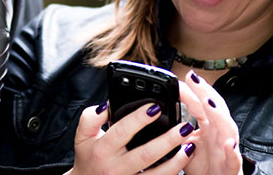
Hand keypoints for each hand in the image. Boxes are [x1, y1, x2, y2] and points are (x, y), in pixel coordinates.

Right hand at [66, 101, 196, 174]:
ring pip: (157, 174)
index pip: (122, 132)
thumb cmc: (88, 158)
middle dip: (167, 140)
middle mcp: (116, 168)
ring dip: (177, 161)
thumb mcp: (82, 136)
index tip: (155, 107)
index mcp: (103, 150)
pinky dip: (173, 173)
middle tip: (184, 127)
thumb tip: (107, 105)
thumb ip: (91, 117)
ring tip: (190, 146)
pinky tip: (184, 161)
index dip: (139, 119)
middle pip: (145, 154)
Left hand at [179, 70, 242, 174]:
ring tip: (208, 102)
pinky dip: (233, 152)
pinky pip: (234, 159)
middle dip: (205, 92)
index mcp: (210, 127)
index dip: (193, 90)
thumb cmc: (204, 167)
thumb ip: (178, 129)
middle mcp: (220, 134)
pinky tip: (229, 144)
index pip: (201, 104)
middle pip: (215, 109)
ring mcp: (227, 150)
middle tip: (193, 78)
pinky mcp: (231, 168)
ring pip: (228, 128)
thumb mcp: (186, 144)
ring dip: (219, 115)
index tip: (181, 78)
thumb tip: (158, 114)